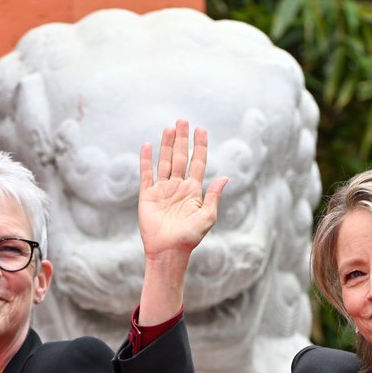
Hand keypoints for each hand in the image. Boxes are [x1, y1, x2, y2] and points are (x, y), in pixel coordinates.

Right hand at [138, 120, 227, 262]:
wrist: (168, 251)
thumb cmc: (189, 238)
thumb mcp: (207, 217)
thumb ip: (214, 196)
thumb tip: (225, 177)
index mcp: (193, 191)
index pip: (198, 163)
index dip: (200, 146)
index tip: (201, 130)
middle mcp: (178, 187)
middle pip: (180, 157)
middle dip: (182, 139)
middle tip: (183, 120)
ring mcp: (162, 191)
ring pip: (165, 162)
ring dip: (166, 145)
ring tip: (169, 128)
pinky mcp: (148, 196)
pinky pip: (146, 175)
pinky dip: (146, 161)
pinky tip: (147, 146)